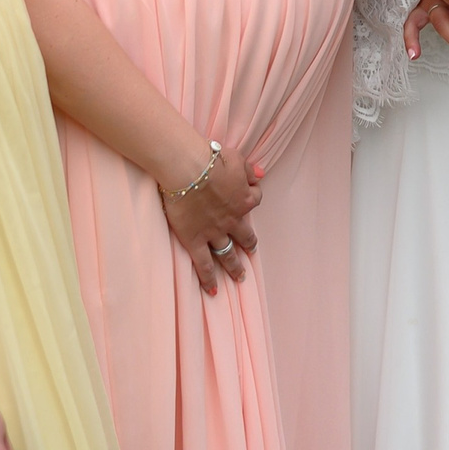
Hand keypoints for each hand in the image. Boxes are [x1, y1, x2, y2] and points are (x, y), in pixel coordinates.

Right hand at [156, 138, 262, 295]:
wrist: (188, 169)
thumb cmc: (210, 158)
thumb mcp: (236, 158)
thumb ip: (249, 169)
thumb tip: (260, 174)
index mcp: (243, 199)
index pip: (254, 199)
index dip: (251, 197)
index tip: (248, 197)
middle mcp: (232, 219)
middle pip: (245, 236)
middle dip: (249, 245)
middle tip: (251, 252)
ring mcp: (214, 232)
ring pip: (227, 254)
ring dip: (234, 266)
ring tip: (239, 276)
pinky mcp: (194, 240)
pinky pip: (204, 264)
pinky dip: (209, 279)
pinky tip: (213, 290)